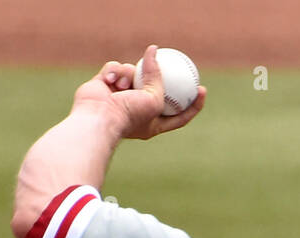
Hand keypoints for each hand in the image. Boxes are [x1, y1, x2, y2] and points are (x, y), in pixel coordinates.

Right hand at [72, 44, 204, 141]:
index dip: (193, 104)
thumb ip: (158, 78)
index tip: (202, 89)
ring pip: (134, 72)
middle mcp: (138, 110)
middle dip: (160, 76)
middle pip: (155, 88)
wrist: (98, 117)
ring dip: (130, 75)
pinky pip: (116, 68)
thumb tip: (154, 52)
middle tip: (173, 61)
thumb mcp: (154, 100)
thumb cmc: (128, 115)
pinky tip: (110, 79)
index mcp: (153, 123)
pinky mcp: (106, 84)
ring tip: (123, 85)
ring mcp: (121, 96)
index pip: (179, 115)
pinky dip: (114, 72)